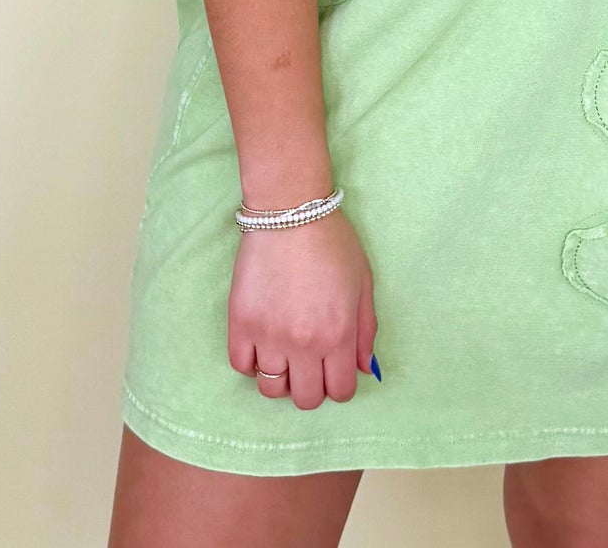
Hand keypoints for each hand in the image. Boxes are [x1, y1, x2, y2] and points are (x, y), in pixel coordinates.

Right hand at [226, 205, 377, 409]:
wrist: (290, 209)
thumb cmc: (332, 241)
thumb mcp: (363, 283)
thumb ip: (366, 331)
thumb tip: (365, 369)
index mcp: (338, 334)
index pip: (341, 392)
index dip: (339, 384)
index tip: (333, 368)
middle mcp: (304, 343)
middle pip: (306, 399)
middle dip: (312, 386)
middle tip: (309, 362)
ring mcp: (269, 335)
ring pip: (272, 389)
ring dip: (281, 377)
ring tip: (284, 352)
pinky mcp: (240, 322)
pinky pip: (241, 366)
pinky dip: (252, 362)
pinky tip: (262, 342)